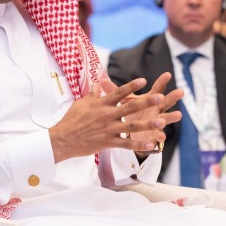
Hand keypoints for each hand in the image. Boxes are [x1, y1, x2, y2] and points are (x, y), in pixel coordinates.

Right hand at [49, 76, 180, 162]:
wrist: (64, 138)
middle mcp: (107, 116)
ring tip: (162, 121)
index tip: (144, 80)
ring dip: (147, 124)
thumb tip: (98, 83)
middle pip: (129, 108)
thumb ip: (93, 94)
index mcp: (101, 104)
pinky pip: (126, 144)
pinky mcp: (108, 142)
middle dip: (146, 102)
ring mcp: (109, 130)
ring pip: (131, 127)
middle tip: (160, 97)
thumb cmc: (72, 119)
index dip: (131, 86)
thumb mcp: (81, 103)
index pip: (119, 93)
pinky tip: (151, 144)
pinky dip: (138, 145)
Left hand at [102, 73, 183, 155]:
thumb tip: (101, 80)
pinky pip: (157, 135)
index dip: (161, 82)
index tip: (167, 74)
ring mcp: (156, 122)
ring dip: (171, 117)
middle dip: (173, 97)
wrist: (131, 131)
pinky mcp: (153, 134)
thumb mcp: (123, 101)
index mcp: (149, 99)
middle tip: (180, 92)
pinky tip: (161, 137)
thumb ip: (114, 92)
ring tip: (178, 114)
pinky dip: (159, 136)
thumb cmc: (129, 111)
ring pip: (165, 119)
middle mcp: (155, 109)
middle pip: (165, 102)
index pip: (156, 89)